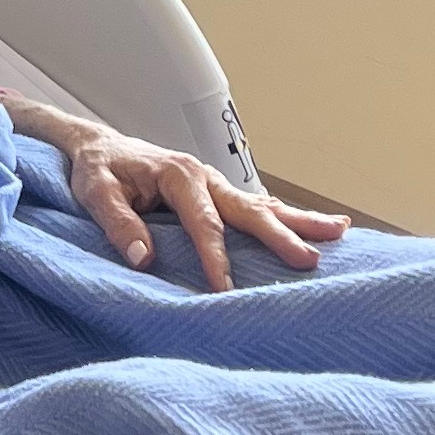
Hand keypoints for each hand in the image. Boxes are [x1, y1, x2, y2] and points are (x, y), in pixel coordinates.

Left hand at [0, 87, 345, 292]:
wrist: (98, 146)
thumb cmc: (98, 170)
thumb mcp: (95, 192)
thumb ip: (117, 223)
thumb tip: (143, 258)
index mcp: (177, 175)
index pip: (203, 221)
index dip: (214, 256)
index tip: (224, 288)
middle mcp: (203, 176)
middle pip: (248, 209)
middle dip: (280, 234)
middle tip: (308, 259)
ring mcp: (214, 183)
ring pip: (261, 204)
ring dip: (299, 219)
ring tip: (339, 231)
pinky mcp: (217, 193)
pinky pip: (255, 206)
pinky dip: (285, 216)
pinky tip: (313, 228)